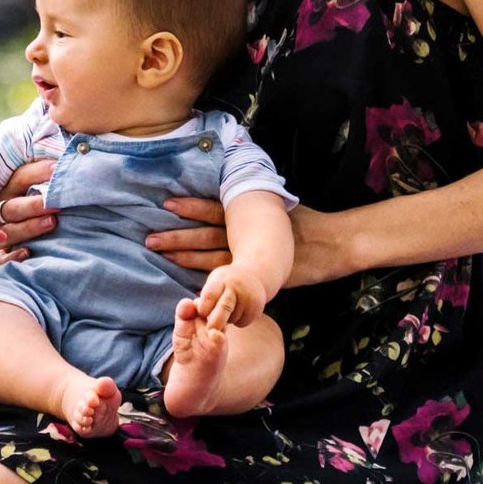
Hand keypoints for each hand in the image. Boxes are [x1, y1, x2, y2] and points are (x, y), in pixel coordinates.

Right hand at [0, 158, 56, 262]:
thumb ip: (55, 174)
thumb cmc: (48, 205)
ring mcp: (1, 233)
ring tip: (52, 223)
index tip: (57, 170)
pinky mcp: (1, 254)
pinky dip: (12, 256)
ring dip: (29, 228)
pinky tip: (28, 252)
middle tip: (56, 205)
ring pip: (9, 231)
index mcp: (12, 190)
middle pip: (14, 207)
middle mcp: (3, 211)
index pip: (21, 178)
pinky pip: (1, 258)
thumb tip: (74, 156)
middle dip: (34, 205)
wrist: (39, 237)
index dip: (38, 173)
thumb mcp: (48, 187)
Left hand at [152, 200, 364, 287]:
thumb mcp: (278, 209)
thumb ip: (253, 207)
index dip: (191, 207)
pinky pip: (229, 280)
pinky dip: (209, 283)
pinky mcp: (259, 277)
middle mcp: (246, 234)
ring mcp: (251, 257)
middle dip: (177, 236)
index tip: (167, 204)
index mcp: (249, 215)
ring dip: (185, 257)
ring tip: (161, 256)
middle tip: (149, 239)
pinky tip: (190, 286)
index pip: (215, 209)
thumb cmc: (307, 224)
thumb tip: (236, 197)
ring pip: (212, 258)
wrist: (333, 244)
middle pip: (205, 235)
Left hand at [195, 263, 267, 333]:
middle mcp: (235, 287)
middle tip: (210, 331)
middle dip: (215, 322)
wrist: (254, 275)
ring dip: (227, 320)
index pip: (210, 295)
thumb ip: (204, 297)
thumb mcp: (214, 282)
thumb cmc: (225, 282)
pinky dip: (238, 321)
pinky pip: (243, 322)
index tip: (201, 314)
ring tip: (228, 309)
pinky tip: (239, 311)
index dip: (203, 307)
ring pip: (232, 318)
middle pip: (224, 307)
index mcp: (221, 280)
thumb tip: (192, 307)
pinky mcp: (257, 307)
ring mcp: (248, 297)